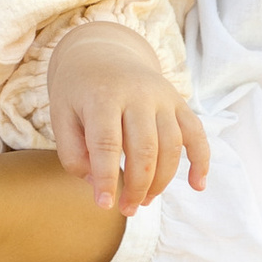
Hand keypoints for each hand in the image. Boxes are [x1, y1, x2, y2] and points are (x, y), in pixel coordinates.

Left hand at [46, 22, 208, 215]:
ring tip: (144, 201)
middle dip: (137, 186)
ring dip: (161, 181)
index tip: (104, 205)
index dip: (106, 178)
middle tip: (127, 209)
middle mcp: (137, 94)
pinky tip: (197, 185)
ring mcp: (162, 97)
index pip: (107, 143)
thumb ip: (73, 152)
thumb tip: (97, 184)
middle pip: (144, 148)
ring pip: (171, 146)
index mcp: (102, 96)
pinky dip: (201, 161)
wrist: (103, 52)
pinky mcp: (178, 102)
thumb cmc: (78, 91)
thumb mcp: (60, 115)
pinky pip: (197, 134)